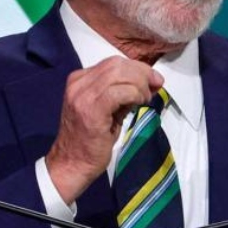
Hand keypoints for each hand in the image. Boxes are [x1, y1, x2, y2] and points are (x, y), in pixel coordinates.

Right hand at [46, 56, 163, 203]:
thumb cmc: (90, 141)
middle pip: (117, 64)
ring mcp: (82, 95)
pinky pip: (121, 91)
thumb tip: (149, 83)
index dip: (137, 68)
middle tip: (155, 86)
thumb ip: (123, 94)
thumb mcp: (107, 111)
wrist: (72, 164)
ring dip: (140, 84)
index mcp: (79, 80)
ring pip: (120, 74)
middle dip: (142, 73)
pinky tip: (139, 104)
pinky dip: (135, 94)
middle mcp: (78, 83)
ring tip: (144, 100)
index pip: (113, 63)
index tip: (153, 80)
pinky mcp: (91, 109)